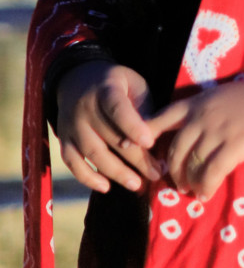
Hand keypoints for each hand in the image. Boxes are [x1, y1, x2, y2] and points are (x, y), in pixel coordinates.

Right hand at [56, 61, 159, 193]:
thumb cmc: (117, 85)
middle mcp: (85, 108)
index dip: (133, 126)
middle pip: (110, 136)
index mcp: (106, 89)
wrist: (78, 79)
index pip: (118, 109)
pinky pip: (72, 162)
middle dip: (135, 158)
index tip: (150, 142)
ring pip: (92, 152)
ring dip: (115, 171)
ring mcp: (72, 125)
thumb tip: (151, 142)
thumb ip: (143, 109)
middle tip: (156, 173)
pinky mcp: (63, 139)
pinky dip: (87, 177)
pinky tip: (106, 187)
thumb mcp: (134, 85)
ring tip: (136, 184)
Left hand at [147, 74, 243, 200]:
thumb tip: (191, 138)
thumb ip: (205, 114)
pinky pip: (211, 172)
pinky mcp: (235, 145)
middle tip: (178, 183)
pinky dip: (206, 186)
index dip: (143, 135)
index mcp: (198, 101)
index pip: (162, 117)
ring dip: (189, 182)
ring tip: (193, 190)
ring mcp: (218, 130)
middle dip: (172, 171)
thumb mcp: (223, 98)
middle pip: (175, 149)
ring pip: (191, 164)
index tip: (129, 149)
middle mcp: (202, 115)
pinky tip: (207, 194)